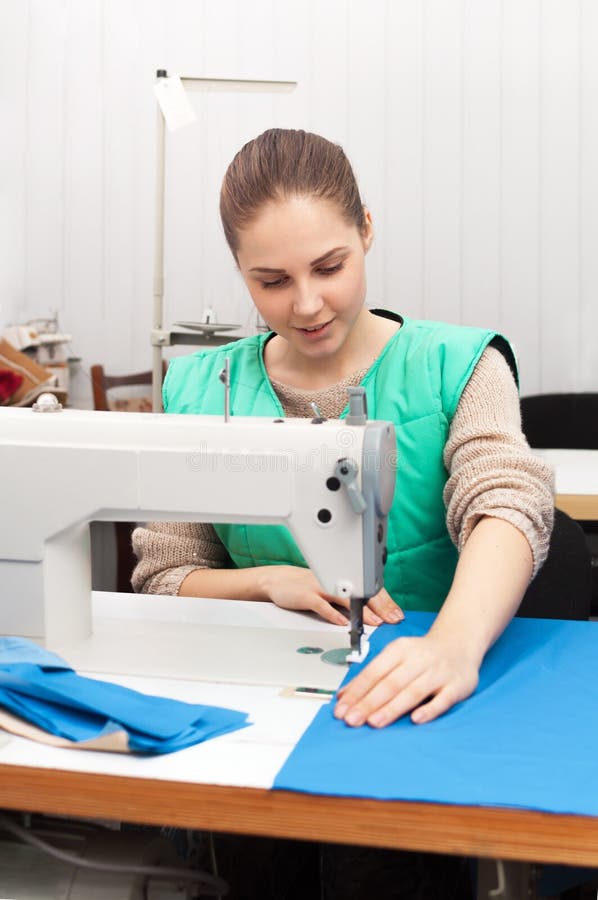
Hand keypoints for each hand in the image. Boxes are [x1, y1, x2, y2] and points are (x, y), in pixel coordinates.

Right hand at [259, 566, 403, 626]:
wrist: (279, 580)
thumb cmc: (307, 587)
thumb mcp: (331, 590)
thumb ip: (350, 600)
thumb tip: (373, 613)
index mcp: (343, 579)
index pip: (369, 588)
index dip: (386, 601)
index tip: (397, 614)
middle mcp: (334, 581)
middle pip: (362, 592)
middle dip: (380, 607)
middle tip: (393, 619)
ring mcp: (320, 587)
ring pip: (346, 599)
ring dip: (362, 612)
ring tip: (375, 623)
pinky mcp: (306, 595)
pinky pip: (322, 605)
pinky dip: (332, 614)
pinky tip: (342, 623)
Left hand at [333, 632, 479, 726]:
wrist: (458, 643)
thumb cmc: (421, 655)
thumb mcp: (394, 657)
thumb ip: (371, 676)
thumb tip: (343, 696)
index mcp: (400, 650)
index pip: (374, 672)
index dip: (357, 691)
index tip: (341, 709)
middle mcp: (419, 659)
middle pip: (391, 683)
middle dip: (369, 702)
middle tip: (352, 720)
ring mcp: (439, 672)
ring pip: (413, 691)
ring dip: (392, 708)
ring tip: (374, 722)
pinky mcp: (457, 686)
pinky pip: (443, 699)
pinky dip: (429, 710)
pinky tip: (416, 719)